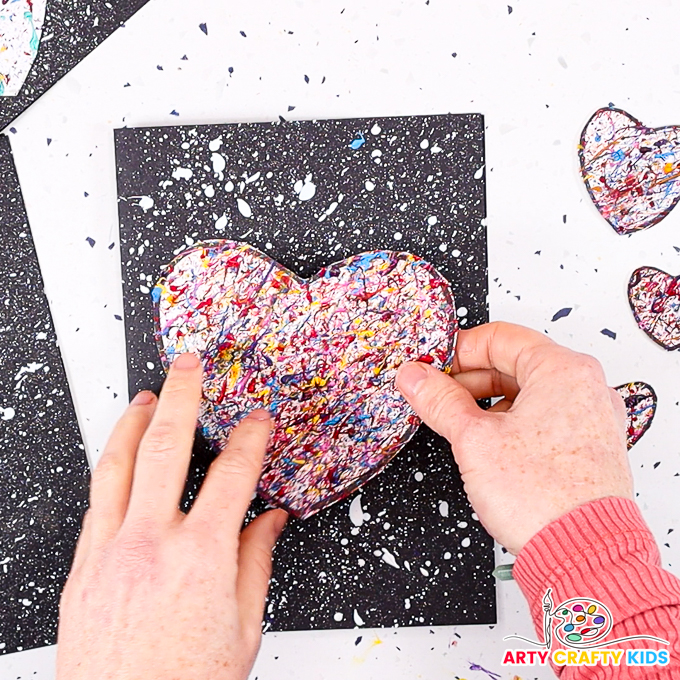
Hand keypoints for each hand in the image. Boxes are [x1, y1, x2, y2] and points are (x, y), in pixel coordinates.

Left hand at [57, 353, 286, 679]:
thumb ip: (256, 563)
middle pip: (167, 447)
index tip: (258, 421)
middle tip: (189, 365)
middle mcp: (151, 545)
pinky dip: (113, 468)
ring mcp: (109, 553)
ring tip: (147, 395)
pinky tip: (122, 457)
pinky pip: (97, 502)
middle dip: (182, 395)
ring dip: (134, 421)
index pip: (233, 474)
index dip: (251, 438)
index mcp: (202, 559)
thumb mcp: (242, 629)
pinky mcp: (82, 569)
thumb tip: (270, 521)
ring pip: (118, 465)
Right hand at [396, 321, 632, 554]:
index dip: (458, 351)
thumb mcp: (474, 440)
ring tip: (460, 425)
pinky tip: (489, 445)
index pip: (499, 337)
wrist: (583, 555)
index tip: (432, 369)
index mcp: (563, 370)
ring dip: (488, 402)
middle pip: (514, 362)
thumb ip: (439, 400)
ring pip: (528, 392)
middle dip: (470, 379)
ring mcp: (591, 417)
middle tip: (437, 396)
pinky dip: (512, 421)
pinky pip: (544, 416)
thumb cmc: (544, 498)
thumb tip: (414, 376)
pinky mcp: (588, 445)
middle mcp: (585, 387)